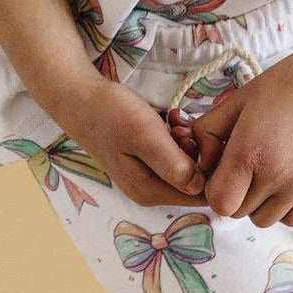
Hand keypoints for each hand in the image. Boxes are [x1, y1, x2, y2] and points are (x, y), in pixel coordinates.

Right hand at [57, 74, 212, 208]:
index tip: (202, 141)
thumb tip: (202, 187)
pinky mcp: (148, 159)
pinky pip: (175, 152)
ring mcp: (149, 175)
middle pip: (197, 180)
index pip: (201, 194)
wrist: (80, 97)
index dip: (212, 169)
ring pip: (188, 164)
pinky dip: (178, 135)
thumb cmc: (111, 114)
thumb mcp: (145, 137)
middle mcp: (152, 190)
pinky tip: (171, 118)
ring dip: (189, 141)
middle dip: (199, 152)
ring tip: (174, 121)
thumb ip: (173, 165)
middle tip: (182, 128)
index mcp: (151, 192)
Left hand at [189, 41, 292, 229]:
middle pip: (238, 212)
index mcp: (249, 152)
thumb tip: (201, 160)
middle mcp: (275, 175)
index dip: (214, 189)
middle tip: (243, 167)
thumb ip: (207, 131)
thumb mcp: (238, 100)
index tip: (221, 170)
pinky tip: (283, 181)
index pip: (219, 202)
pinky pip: (291, 218)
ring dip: (257, 203)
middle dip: (234, 193)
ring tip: (264, 172)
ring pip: (263, 219)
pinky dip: (282, 207)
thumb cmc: (285, 84)